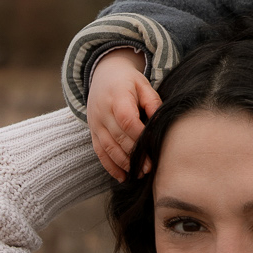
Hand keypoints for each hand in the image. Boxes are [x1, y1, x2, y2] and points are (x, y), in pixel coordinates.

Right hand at [86, 48, 161, 182]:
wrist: (103, 75)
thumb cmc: (128, 81)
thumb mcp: (143, 84)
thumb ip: (153, 102)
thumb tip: (159, 123)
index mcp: (117, 97)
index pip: (127, 121)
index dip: (139, 136)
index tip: (153, 148)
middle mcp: (102, 112)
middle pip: (118, 137)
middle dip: (134, 155)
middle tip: (149, 169)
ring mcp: (95, 123)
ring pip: (107, 148)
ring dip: (123, 164)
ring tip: (139, 174)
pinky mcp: (93, 132)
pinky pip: (99, 152)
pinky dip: (109, 166)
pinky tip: (122, 177)